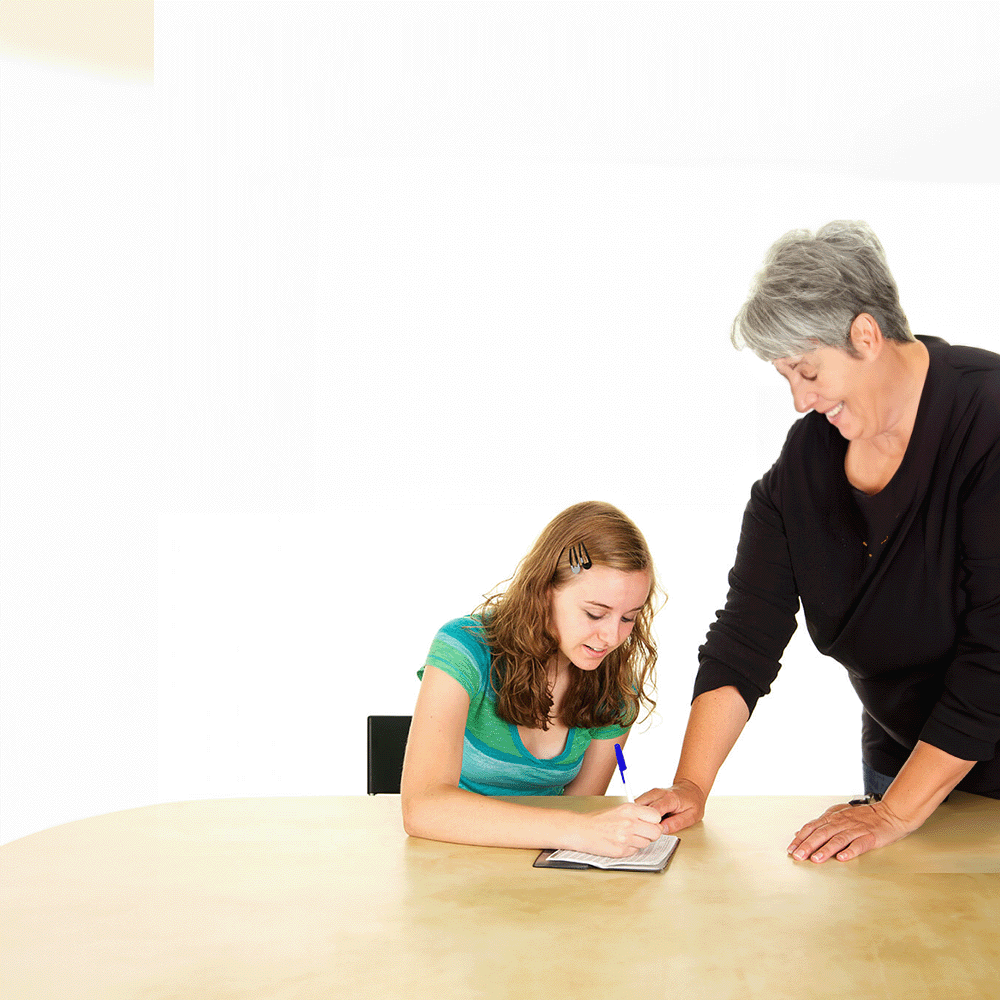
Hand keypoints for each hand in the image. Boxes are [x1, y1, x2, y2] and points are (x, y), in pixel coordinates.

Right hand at [579, 803, 663, 857]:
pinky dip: (631, 848)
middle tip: (643, 832)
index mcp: (629, 809)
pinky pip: (635, 851)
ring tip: (628, 836)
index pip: (656, 816)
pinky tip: (621, 842)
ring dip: (640, 841)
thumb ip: (637, 813)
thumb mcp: (619, 809)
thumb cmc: (598, 819)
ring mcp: (625, 838)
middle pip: (656, 832)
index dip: (654, 821)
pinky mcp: (621, 851)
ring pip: (646, 843)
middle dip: (651, 833)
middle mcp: (629, 823)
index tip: (650, 822)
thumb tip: (654, 820)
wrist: (581, 830)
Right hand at [636, 779, 705, 833]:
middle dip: (642, 820)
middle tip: (649, 831)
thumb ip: (677, 823)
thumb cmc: (692, 801)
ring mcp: (651, 793)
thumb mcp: (692, 816)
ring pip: (636, 805)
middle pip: (641, 807)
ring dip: (638, 817)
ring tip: (647, 826)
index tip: (654, 832)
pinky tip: (644, 821)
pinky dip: (638, 814)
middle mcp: (657, 793)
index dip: (652, 823)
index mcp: (670, 798)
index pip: (654, 810)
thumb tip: (663, 830)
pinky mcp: (647, 796)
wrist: (690, 788)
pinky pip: (638, 805)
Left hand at [787, 800, 915, 862]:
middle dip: (808, 845)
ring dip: (826, 849)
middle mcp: (842, 822)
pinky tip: (843, 858)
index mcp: (833, 818)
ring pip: (838, 839)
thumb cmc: (863, 817)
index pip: (812, 827)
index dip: (801, 838)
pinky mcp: (870, 837)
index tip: (791, 849)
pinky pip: (859, 844)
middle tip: (798, 856)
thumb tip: (800, 833)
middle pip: (822, 833)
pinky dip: (850, 851)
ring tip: (816, 859)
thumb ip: (820, 824)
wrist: (890, 813)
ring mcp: (856, 829)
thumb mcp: (838, 816)